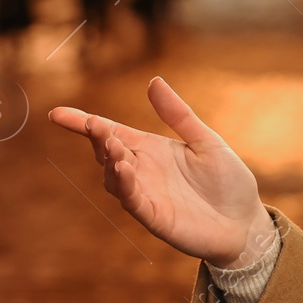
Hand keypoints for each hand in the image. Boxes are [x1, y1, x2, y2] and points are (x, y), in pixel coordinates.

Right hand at [47, 76, 274, 269]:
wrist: (245, 221)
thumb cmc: (227, 180)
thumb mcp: (205, 140)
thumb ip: (178, 115)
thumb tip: (154, 81)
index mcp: (151, 150)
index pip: (112, 133)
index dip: (83, 123)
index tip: (57, 113)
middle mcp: (142, 171)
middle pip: (107, 152)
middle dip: (98, 138)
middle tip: (94, 124)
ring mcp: (145, 195)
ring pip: (113, 177)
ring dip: (110, 159)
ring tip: (112, 143)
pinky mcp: (154, 217)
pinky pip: (132, 200)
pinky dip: (124, 185)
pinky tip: (123, 169)